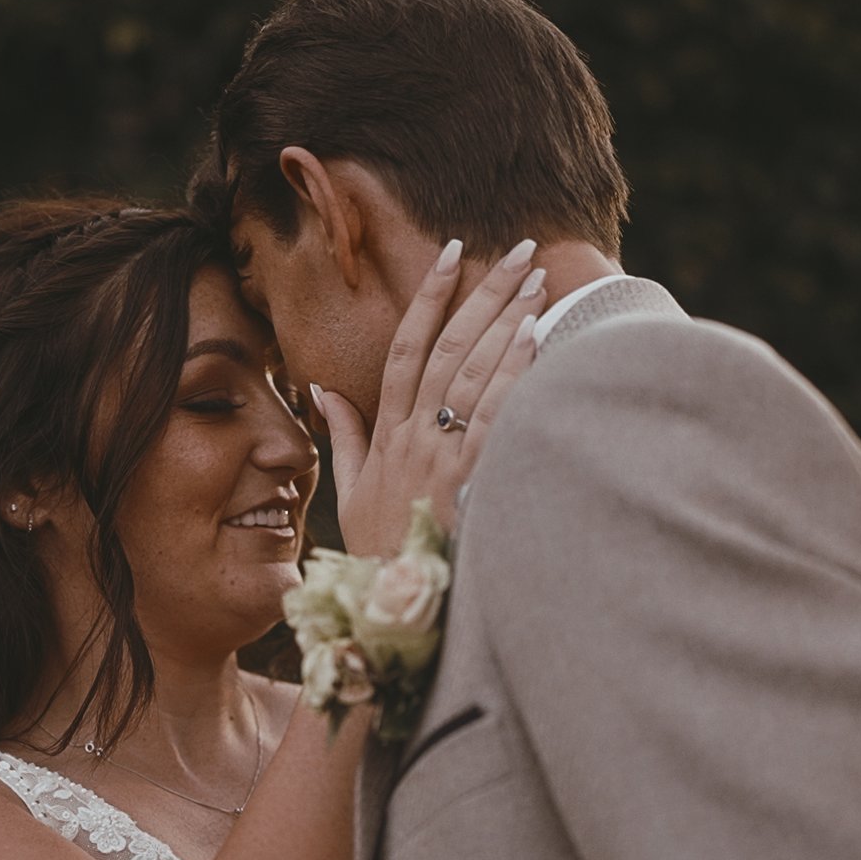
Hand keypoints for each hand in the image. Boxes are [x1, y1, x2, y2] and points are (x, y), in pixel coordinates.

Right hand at [314, 237, 546, 554]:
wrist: (392, 607)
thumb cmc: (380, 553)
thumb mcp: (349, 494)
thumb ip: (342, 437)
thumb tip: (324, 390)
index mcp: (385, 434)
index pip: (406, 347)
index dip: (427, 296)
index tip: (452, 253)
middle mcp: (412, 437)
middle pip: (448, 347)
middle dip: (483, 293)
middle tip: (517, 252)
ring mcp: (439, 457)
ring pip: (473, 372)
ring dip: (506, 321)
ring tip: (536, 280)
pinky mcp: (468, 480)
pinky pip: (493, 415)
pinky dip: (514, 373)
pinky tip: (535, 338)